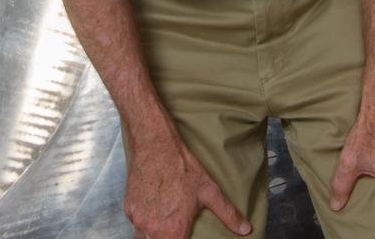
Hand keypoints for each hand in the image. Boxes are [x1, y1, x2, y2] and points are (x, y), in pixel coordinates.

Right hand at [124, 132, 251, 238]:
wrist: (155, 144)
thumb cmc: (181, 166)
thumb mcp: (208, 189)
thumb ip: (228, 213)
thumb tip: (246, 228)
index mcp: (174, 232)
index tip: (182, 235)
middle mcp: (153, 230)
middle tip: (173, 229)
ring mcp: (138, 220)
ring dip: (152, 235)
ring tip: (163, 222)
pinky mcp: (128, 208)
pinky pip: (135, 222)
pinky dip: (143, 220)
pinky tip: (153, 207)